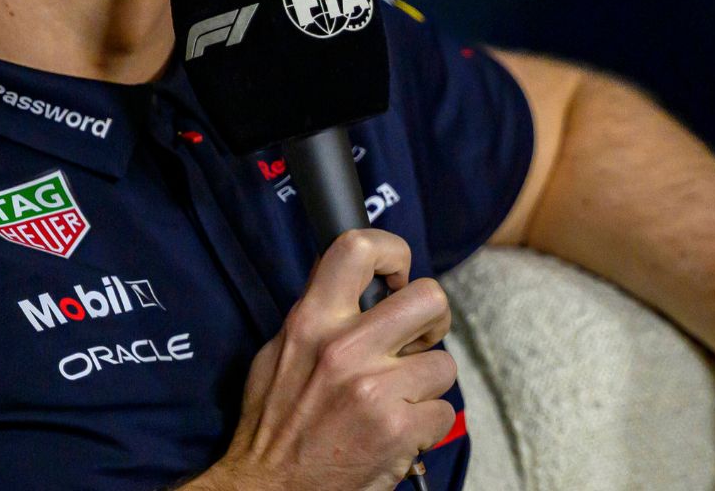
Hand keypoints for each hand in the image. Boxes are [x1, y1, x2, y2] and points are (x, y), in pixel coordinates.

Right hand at [194, 229, 456, 490]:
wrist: (270, 488)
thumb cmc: (274, 422)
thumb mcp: (278, 352)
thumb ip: (318, 316)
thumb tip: (355, 283)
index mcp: (312, 321)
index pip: (358, 248)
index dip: (393, 252)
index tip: (395, 278)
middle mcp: (345, 348)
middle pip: (429, 297)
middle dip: (434, 318)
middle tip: (419, 339)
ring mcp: (375, 389)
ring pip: (443, 363)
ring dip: (426, 384)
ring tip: (396, 400)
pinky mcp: (399, 430)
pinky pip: (443, 412)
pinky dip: (426, 425)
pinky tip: (396, 432)